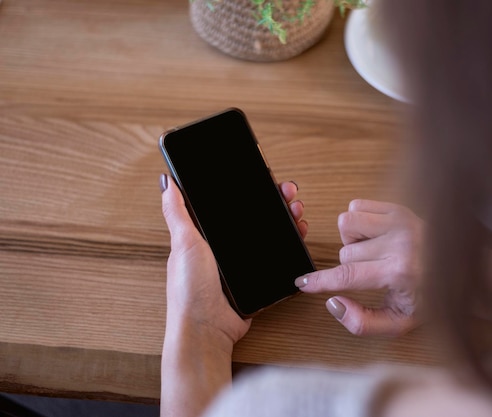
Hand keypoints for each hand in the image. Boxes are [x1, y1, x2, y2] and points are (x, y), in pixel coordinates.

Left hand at [159, 175, 306, 416]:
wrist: (207, 328)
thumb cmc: (189, 288)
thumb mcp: (183, 243)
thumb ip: (177, 213)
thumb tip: (168, 182)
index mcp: (205, 236)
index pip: (231, 205)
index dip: (248, 190)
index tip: (265, 178)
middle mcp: (224, 248)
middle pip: (254, 217)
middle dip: (274, 202)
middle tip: (288, 192)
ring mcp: (242, 264)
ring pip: (268, 234)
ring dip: (285, 219)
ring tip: (297, 211)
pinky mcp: (256, 279)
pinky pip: (275, 257)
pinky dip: (289, 245)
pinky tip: (298, 233)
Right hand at [295, 199, 422, 336]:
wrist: (461, 269)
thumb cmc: (430, 298)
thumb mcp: (398, 324)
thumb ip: (362, 322)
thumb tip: (332, 302)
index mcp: (400, 272)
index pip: (346, 275)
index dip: (319, 281)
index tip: (302, 283)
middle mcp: (400, 242)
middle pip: (344, 252)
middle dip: (350, 265)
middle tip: (372, 272)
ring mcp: (401, 221)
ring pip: (346, 223)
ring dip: (352, 240)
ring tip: (372, 252)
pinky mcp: (400, 208)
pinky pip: (356, 205)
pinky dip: (358, 221)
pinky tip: (374, 235)